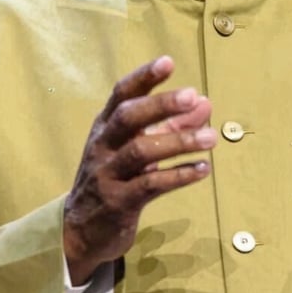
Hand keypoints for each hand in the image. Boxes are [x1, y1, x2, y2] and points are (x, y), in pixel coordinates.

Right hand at [62, 55, 216, 284]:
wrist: (80, 231)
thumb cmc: (115, 177)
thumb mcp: (138, 146)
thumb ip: (171, 125)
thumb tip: (205, 103)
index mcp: (105, 125)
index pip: (122, 93)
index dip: (144, 77)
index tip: (168, 61)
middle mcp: (103, 144)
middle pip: (128, 117)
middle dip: (161, 104)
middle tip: (193, 96)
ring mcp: (107, 173)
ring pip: (140, 151)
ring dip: (178, 141)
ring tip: (210, 137)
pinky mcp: (117, 203)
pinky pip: (149, 185)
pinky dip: (178, 175)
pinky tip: (202, 169)